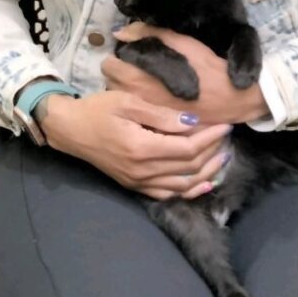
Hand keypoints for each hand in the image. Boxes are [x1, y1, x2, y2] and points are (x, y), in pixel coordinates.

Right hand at [37, 90, 232, 200]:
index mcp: (141, 148)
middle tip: (227, 136)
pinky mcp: (134, 186)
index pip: (187, 148)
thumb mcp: (129, 101)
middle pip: (189, 168)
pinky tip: (203, 183)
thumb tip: (192, 122)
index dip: (210, 138)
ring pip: (183, 185)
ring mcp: (138, 182)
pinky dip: (189, 190)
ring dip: (206, 172)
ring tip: (223, 156)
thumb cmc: (98, 108)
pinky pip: (168, 194)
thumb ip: (161, 115)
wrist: (70, 129)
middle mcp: (142, 171)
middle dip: (212, 152)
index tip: (225, 125)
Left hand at [103, 23, 269, 125]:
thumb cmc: (205, 69)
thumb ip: (147, 34)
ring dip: (126, 89)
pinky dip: (138, 104)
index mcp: (138, 78)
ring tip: (143, 83)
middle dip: (119, 73)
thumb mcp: (181, 43)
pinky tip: (152, 99)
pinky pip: (136, 112)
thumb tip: (120, 33)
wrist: (230, 100)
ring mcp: (145, 115)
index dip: (117, 57)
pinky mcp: (155, 126)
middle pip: (112, 83)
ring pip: (122, 99)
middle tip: (135, 68)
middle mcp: (136, 99)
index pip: (108, 66)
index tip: (129, 55)